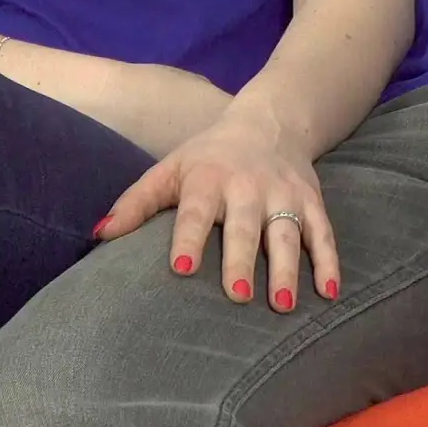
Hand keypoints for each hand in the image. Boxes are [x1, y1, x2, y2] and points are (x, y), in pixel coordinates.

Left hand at [95, 98, 339, 312]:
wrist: (269, 122)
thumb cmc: (208, 157)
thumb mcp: (169, 170)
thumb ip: (136, 203)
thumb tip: (97, 235)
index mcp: (208, 179)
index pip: (196, 212)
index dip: (189, 238)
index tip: (182, 269)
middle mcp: (248, 186)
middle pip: (245, 226)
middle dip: (242, 260)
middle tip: (238, 296)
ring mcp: (283, 194)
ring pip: (287, 232)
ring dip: (288, 267)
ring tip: (283, 303)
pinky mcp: (312, 201)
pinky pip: (324, 232)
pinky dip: (329, 261)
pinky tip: (330, 292)